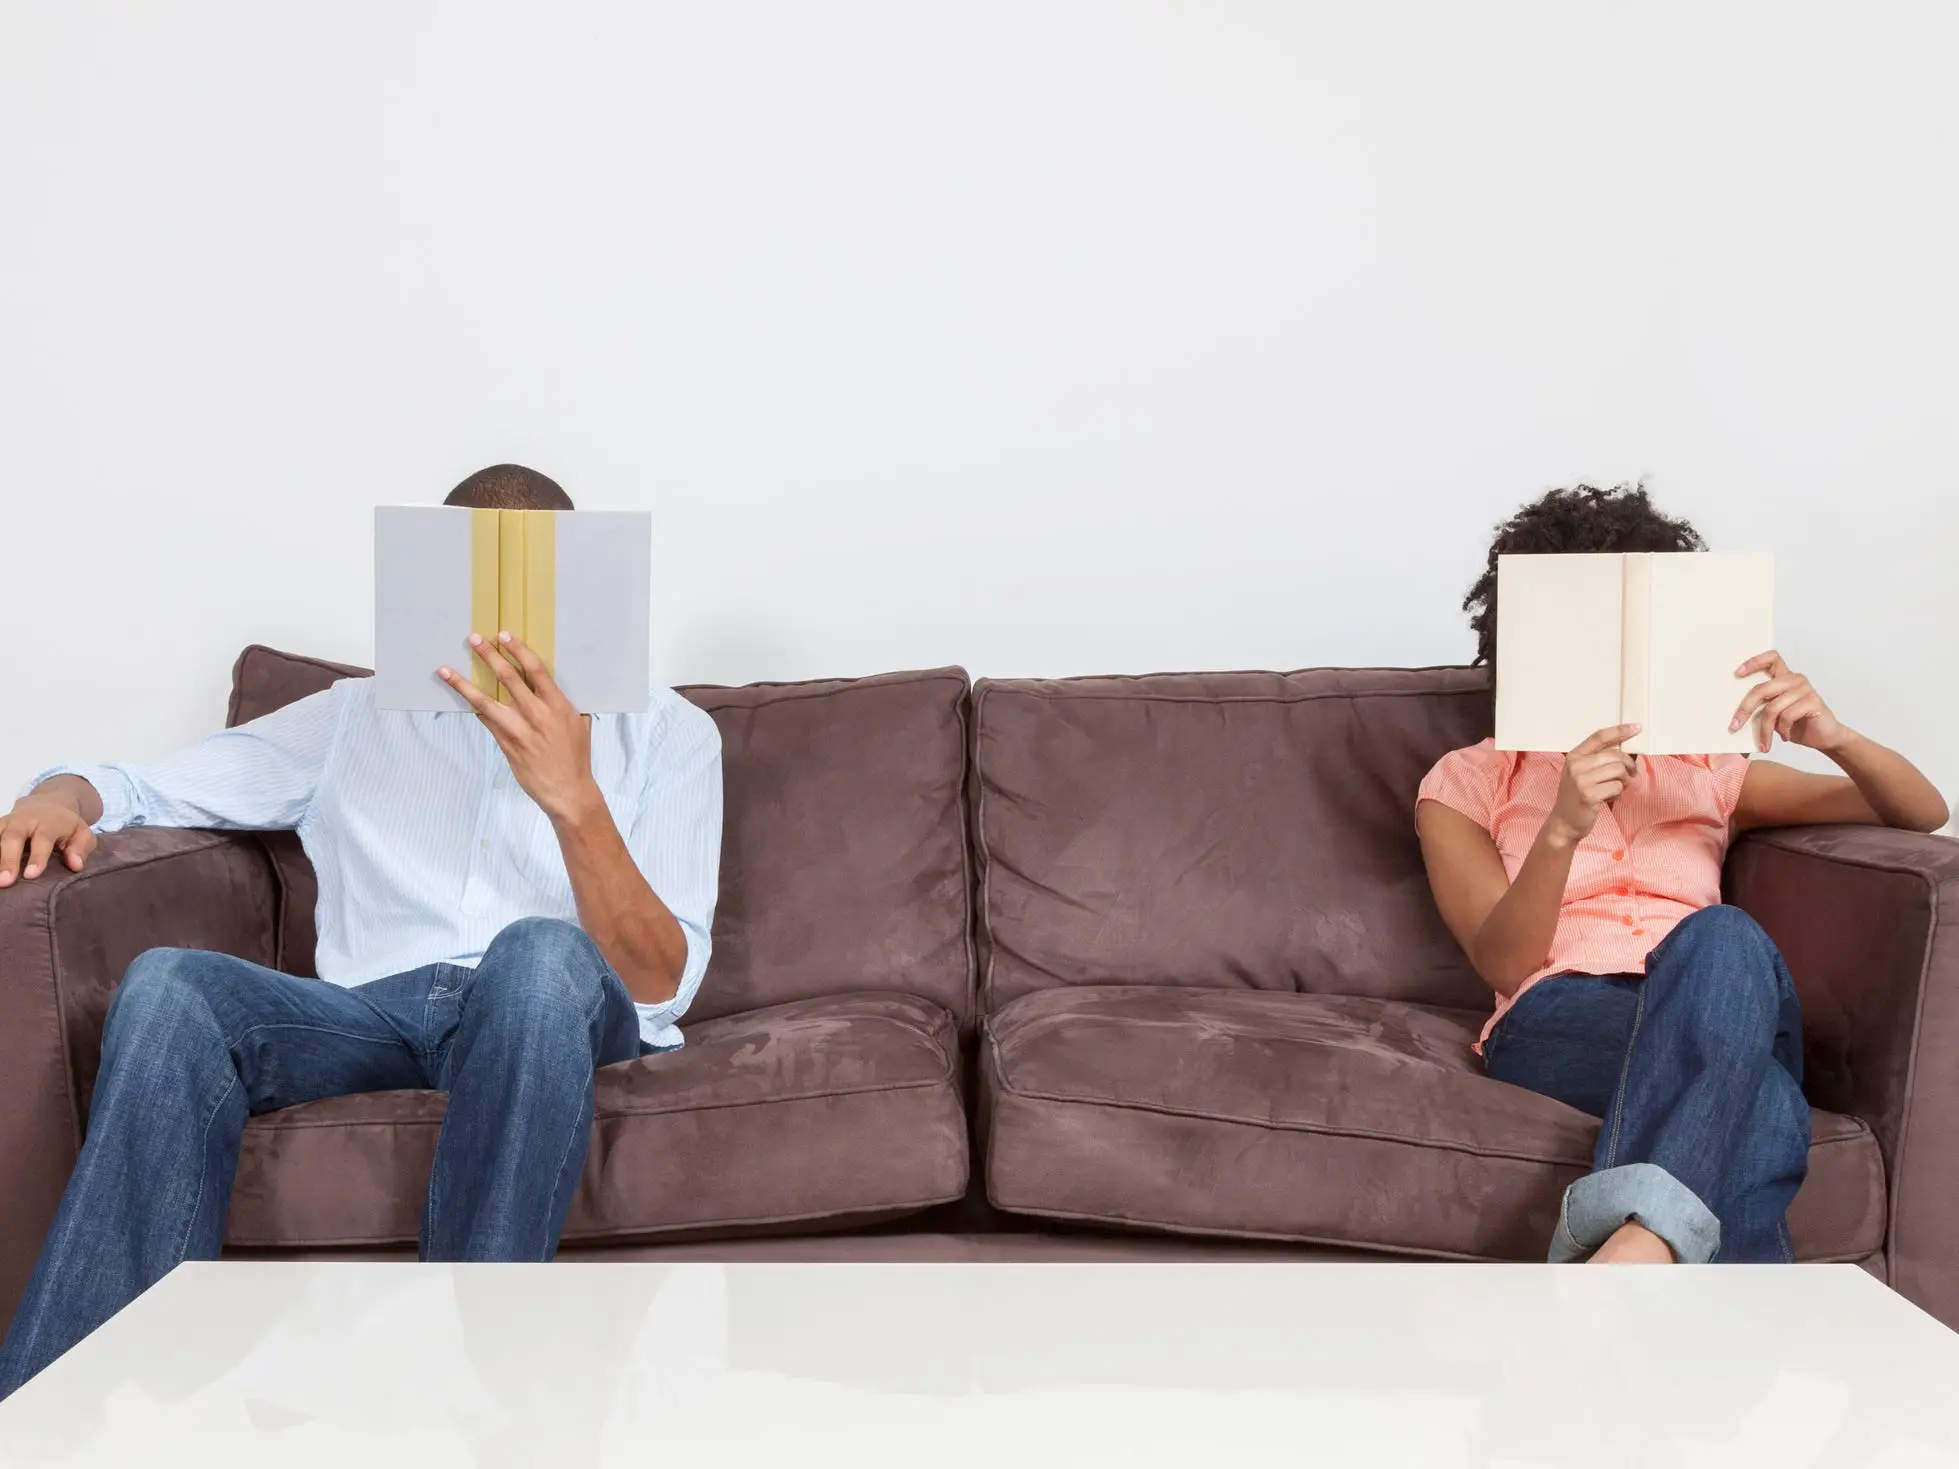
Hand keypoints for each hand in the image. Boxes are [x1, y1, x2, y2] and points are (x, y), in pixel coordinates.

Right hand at [0, 793, 97, 887]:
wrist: (48, 804)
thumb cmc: (66, 827)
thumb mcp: (82, 833)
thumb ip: (81, 848)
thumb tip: (76, 866)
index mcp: (49, 822)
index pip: (42, 839)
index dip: (37, 857)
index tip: (31, 875)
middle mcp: (24, 820)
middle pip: (12, 837)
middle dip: (8, 859)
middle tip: (4, 882)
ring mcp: (7, 823)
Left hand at [437, 633, 600, 825]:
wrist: (567, 790)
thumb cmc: (576, 757)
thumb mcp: (579, 725)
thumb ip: (564, 705)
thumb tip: (552, 689)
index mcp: (557, 705)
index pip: (534, 669)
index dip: (518, 650)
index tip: (504, 636)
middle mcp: (536, 714)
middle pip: (508, 677)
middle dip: (489, 656)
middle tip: (474, 640)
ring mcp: (518, 729)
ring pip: (485, 700)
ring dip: (463, 683)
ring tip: (446, 670)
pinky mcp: (505, 743)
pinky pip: (485, 720)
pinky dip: (472, 707)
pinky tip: (460, 697)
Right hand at [1546, 724, 1640, 846]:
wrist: (1564, 822)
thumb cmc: (1576, 797)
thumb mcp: (1581, 773)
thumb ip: (1597, 760)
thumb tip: (1626, 750)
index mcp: (1574, 756)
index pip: (1600, 736)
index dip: (1620, 731)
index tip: (1636, 728)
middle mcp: (1576, 765)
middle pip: (1615, 755)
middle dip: (1628, 764)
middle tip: (1630, 774)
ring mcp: (1581, 780)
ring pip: (1618, 770)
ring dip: (1624, 781)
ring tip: (1617, 788)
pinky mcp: (1589, 795)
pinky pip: (1617, 787)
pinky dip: (1619, 793)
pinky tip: (1611, 798)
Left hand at [1729, 651, 1849, 754]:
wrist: (1825, 737)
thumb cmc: (1796, 724)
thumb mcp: (1774, 713)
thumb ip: (1761, 705)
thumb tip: (1734, 714)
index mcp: (1784, 677)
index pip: (1771, 658)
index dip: (1754, 662)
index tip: (1737, 673)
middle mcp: (1795, 679)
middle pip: (1762, 689)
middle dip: (1745, 709)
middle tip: (1734, 726)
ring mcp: (1805, 689)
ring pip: (1773, 707)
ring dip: (1764, 729)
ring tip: (1763, 743)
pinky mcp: (1814, 702)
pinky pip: (1787, 716)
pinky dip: (1782, 730)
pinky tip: (1784, 737)